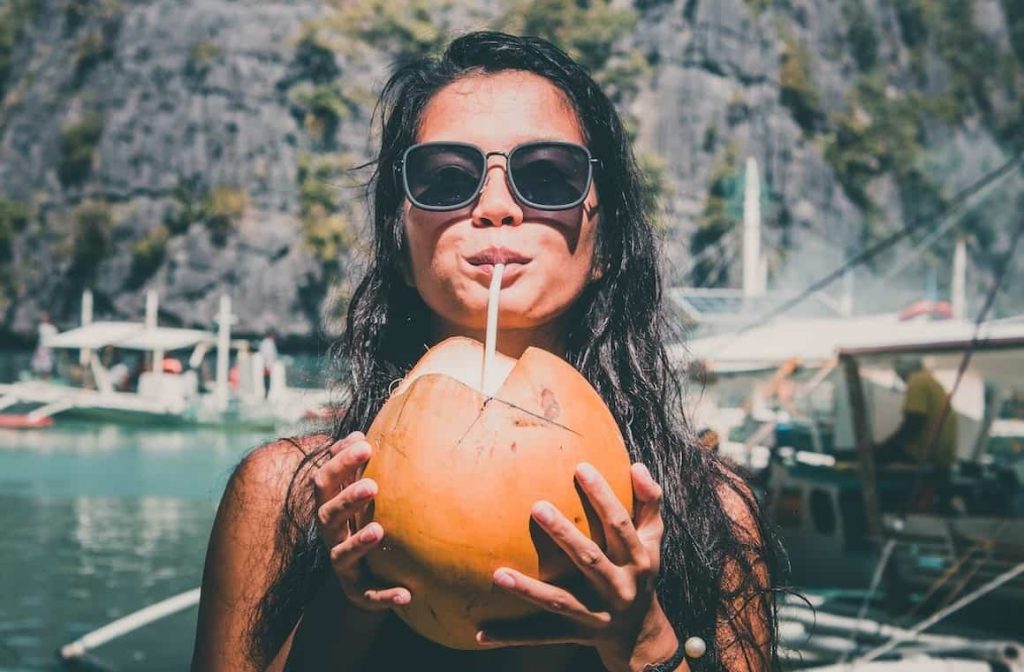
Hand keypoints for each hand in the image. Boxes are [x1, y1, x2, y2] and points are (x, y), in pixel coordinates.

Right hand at [311, 431, 411, 610]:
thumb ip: (354, 468)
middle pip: (328, 514)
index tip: (365, 444)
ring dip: (359, 542)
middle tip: (372, 486)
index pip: (325, 481)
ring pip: (341, 554)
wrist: (362, 579)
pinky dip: (385, 596)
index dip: (340, 462)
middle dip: (347, 499)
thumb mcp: (354, 496)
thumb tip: (358, 432)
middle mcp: (331, 535)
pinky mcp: (358, 593)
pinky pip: (369, 596)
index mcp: (331, 508)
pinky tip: (406, 594)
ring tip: (379, 530)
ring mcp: (343, 565)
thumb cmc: (359, 524)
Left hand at [477, 462, 677, 671]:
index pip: (619, 525)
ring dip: (529, 590)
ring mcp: (596, 614)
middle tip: (537, 506)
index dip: (603, 496)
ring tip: (498, 574)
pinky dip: (512, 636)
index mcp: (637, 560)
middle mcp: (619, 588)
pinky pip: (541, 635)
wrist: (641, 633)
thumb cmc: (640, 571)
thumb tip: (636, 465)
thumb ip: (648, 502)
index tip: (580, 467)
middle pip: (590, 560)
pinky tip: (479, 633)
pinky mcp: (576, 635)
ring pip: (560, 601)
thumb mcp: (652, 540)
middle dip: (565, 535)